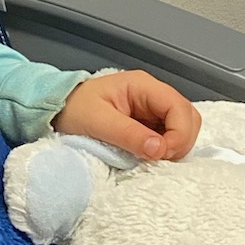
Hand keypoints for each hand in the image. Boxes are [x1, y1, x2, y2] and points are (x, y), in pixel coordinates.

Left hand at [53, 71, 199, 161]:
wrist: (56, 109)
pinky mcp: (149, 123)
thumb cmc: (74, 109)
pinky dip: (167, 149)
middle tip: (159, 158)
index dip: (179, 133)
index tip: (162, 154)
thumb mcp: (98, 122)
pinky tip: (150, 156)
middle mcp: (152, 94)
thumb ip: (129, 134)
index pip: (179, 107)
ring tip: (153, 158)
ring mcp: (152, 109)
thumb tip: (159, 149)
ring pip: (183, 127)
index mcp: (142, 85)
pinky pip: (170, 136)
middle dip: (181, 141)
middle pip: (188, 117)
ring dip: (175, 146)